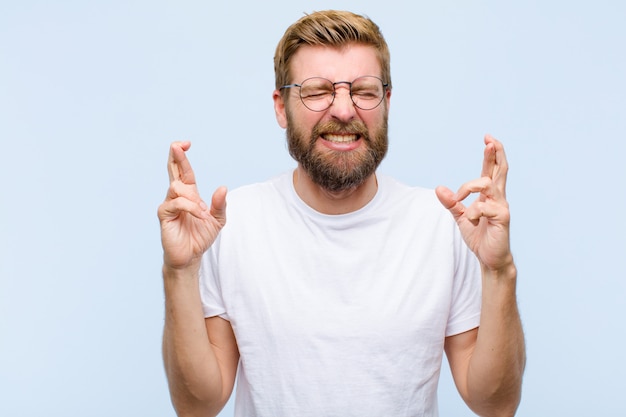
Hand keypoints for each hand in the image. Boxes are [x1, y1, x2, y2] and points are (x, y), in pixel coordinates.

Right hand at [157, 141, 226, 269]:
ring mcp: (169, 205)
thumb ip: (220, 204)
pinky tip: (199, 214)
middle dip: (175, 157)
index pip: (184, 171)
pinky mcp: (164, 215)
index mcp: (189, 194)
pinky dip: (190, 207)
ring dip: (193, 197)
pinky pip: (175, 203)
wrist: (191, 256)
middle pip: (173, 171)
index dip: (182, 156)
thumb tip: (222, 187)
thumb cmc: (200, 237)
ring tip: (203, 211)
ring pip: (176, 187)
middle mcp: (177, 196)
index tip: (186, 143)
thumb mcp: (218, 220)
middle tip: (177, 145)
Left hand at [435, 135, 512, 271]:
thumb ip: (452, 203)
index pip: (491, 170)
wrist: (490, 258)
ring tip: (460, 198)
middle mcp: (498, 197)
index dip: (491, 154)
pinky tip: (471, 219)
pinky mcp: (503, 217)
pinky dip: (473, 211)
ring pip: (488, 184)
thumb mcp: (461, 217)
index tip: (487, 139)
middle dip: (496, 153)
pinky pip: (484, 207)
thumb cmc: (479, 236)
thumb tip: (439, 188)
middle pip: (500, 170)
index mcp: (489, 195)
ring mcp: (502, 206)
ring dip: (469, 187)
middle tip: (490, 140)